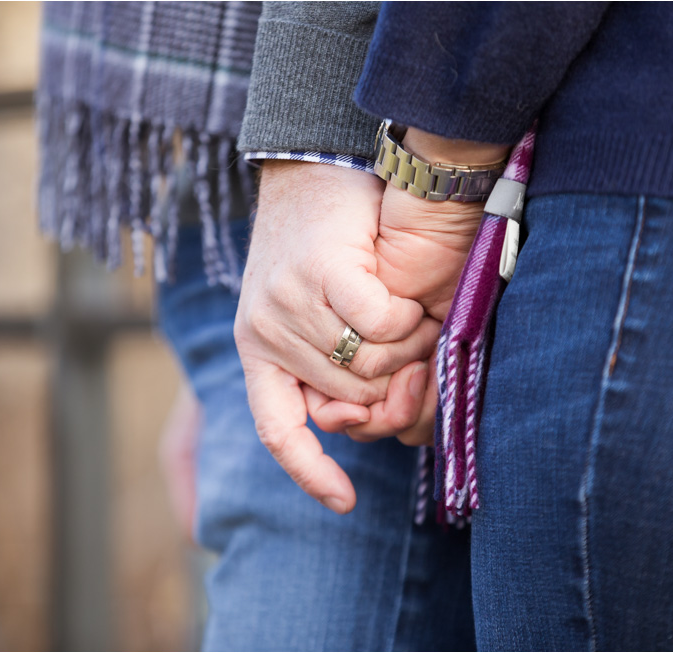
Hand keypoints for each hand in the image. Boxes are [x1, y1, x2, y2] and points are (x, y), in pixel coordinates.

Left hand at [234, 160, 440, 512]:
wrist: (310, 170)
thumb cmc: (324, 244)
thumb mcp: (312, 309)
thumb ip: (337, 362)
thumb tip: (375, 417)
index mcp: (256, 349)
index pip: (276, 429)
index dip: (310, 471)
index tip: (343, 503)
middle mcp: (263, 333)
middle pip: (351, 397)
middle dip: (395, 379)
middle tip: (417, 344)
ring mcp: (286, 305)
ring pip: (370, 364)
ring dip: (406, 345)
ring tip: (410, 314)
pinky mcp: (319, 274)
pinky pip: (381, 325)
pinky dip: (405, 317)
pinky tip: (405, 297)